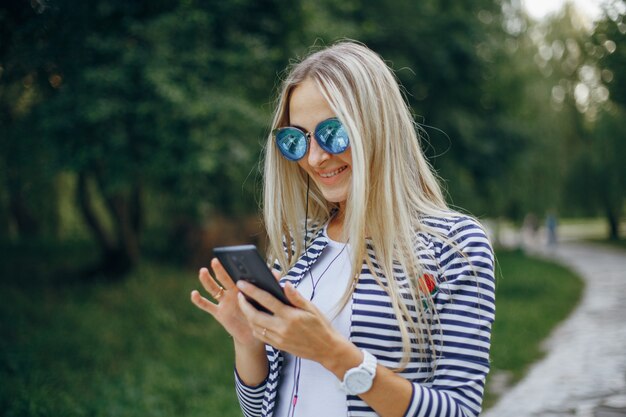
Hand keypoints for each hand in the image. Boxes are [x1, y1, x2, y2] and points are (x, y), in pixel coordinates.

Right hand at [190, 258, 279, 346]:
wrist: (255, 335)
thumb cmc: (262, 314)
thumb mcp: (267, 300)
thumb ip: (270, 286)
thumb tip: (276, 273)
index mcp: (243, 287)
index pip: (237, 274)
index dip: (233, 266)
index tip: (230, 257)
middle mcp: (231, 292)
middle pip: (223, 279)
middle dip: (220, 269)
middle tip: (216, 260)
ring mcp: (224, 302)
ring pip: (213, 289)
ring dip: (207, 280)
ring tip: (202, 271)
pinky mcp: (219, 313)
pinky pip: (207, 306)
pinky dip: (199, 300)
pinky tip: (194, 293)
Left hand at [236, 280, 351, 368]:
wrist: (326, 349)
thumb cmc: (321, 326)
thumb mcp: (311, 308)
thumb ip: (296, 296)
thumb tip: (285, 283)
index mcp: (290, 316)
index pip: (266, 300)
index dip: (252, 291)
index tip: (242, 284)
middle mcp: (282, 328)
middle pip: (254, 315)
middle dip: (243, 304)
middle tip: (239, 295)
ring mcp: (278, 338)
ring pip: (255, 326)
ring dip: (247, 315)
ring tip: (245, 305)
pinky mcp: (278, 346)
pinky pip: (260, 336)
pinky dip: (254, 326)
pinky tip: (254, 319)